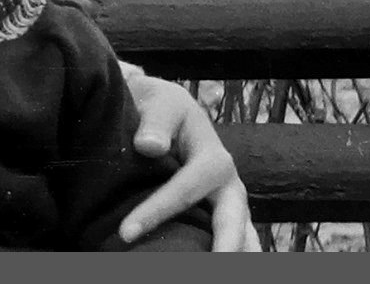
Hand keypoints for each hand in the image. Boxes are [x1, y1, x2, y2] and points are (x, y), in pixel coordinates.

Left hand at [120, 71, 259, 251]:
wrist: (166, 110)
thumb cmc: (161, 108)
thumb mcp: (160, 103)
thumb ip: (156, 121)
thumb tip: (149, 146)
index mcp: (214, 159)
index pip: (183, 190)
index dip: (155, 212)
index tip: (126, 232)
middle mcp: (229, 186)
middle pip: (232, 222)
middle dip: (224, 248)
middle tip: (211, 269)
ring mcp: (230, 204)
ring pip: (243, 237)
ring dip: (238, 256)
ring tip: (223, 276)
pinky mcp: (223, 215)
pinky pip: (235, 239)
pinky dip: (233, 254)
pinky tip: (215, 265)